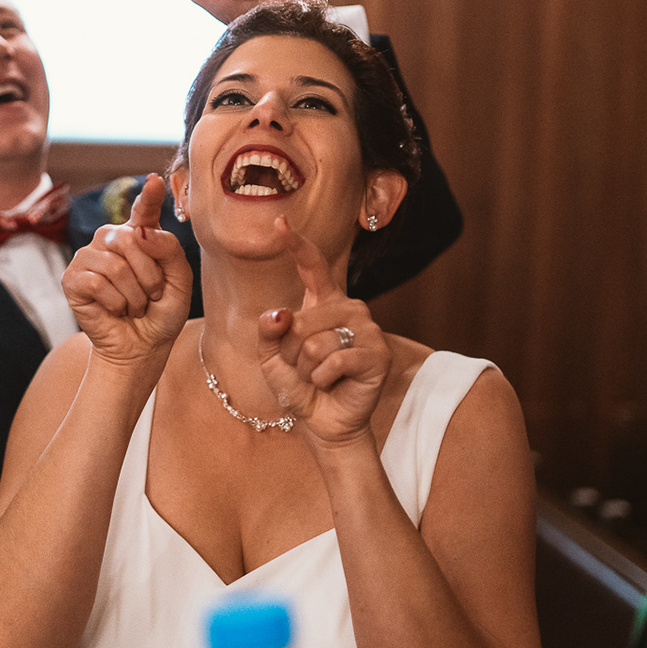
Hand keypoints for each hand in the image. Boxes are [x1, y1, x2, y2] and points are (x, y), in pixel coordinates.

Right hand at [63, 175, 193, 372]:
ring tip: (134, 306)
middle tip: (151, 296)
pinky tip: (115, 310)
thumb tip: (140, 232)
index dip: (149, 196)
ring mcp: (89, 257)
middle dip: (150, 276)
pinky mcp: (72, 278)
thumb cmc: (162, 312)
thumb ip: (170, 250)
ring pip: (115, 265)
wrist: (142, 347)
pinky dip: (114, 303)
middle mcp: (112, 239)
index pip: (144, 210)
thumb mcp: (180, 281)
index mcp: (141, 235)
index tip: (154, 181)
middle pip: (132, 240)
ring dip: (133, 294)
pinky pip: (96, 282)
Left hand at [257, 219, 388, 450]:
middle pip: (301, 321)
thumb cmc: (300, 388)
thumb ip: (269, 332)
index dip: (296, 244)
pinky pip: (333, 361)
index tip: (280, 222)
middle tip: (307, 369)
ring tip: (320, 378)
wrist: (324, 424)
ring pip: (315, 343)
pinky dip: (322, 380)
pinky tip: (332, 385)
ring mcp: (367, 328)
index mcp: (324, 303)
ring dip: (307, 369)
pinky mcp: (377, 353)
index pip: (311, 267)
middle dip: (292, 353)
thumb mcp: (272, 359)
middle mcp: (349, 308)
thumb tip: (280, 313)